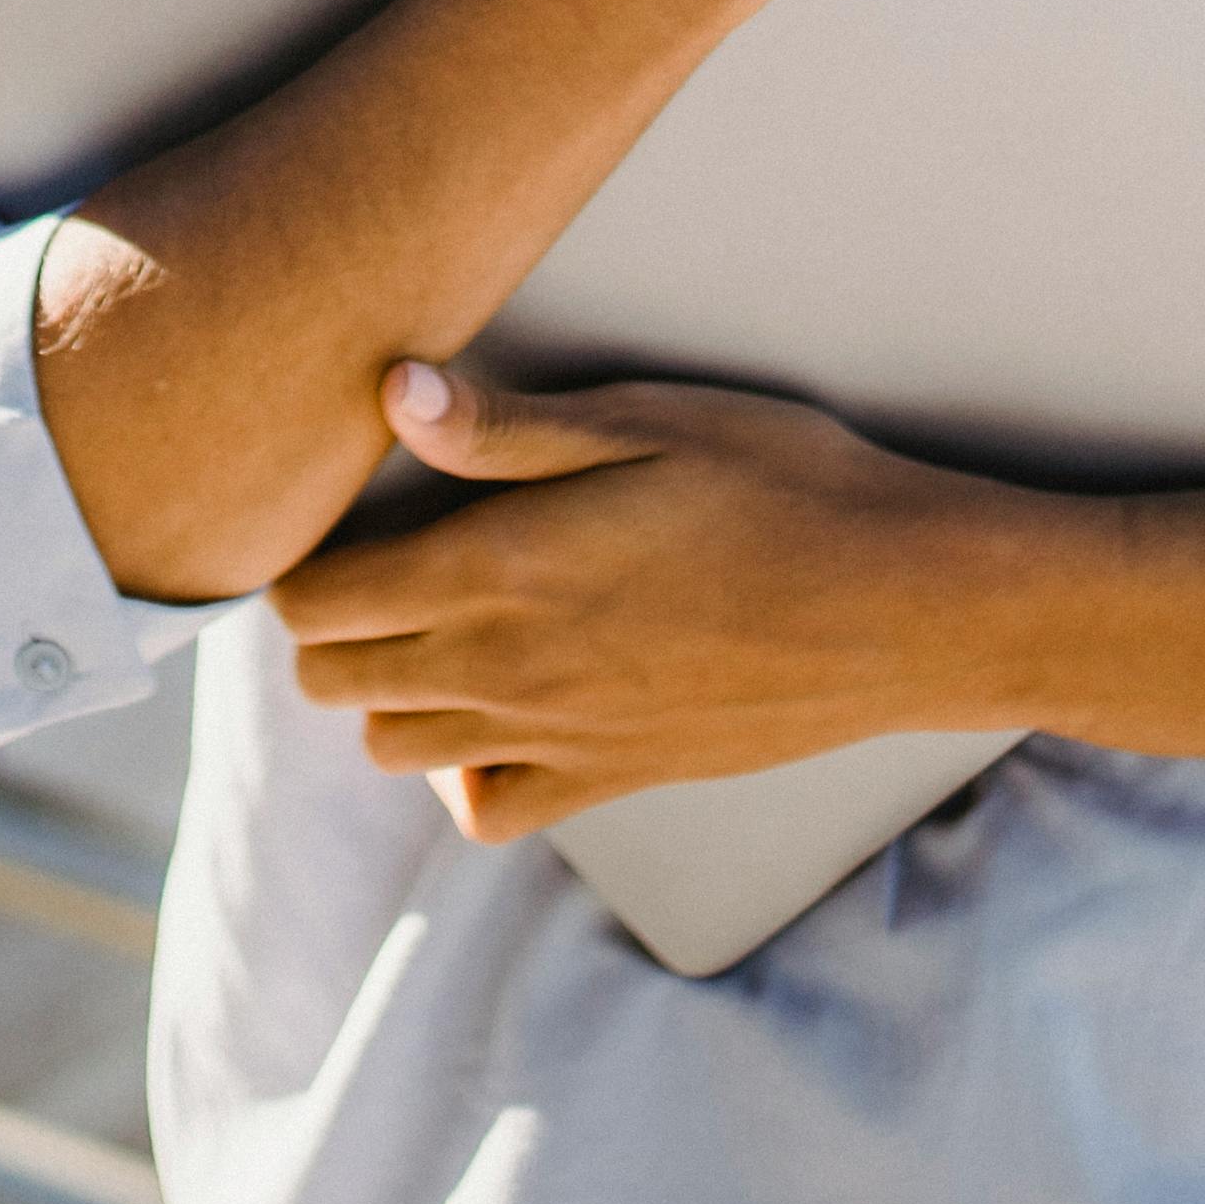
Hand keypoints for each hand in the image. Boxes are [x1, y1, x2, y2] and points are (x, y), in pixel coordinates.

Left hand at [270, 357, 1037, 838]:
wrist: (903, 605)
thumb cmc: (782, 486)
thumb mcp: (644, 421)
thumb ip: (503, 425)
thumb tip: (389, 390)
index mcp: (495, 572)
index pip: (314, 601)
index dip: (301, 559)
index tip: (341, 514)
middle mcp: (505, 670)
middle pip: (330, 681)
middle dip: (329, 624)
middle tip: (381, 560)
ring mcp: (555, 737)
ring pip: (392, 747)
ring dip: (391, 692)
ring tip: (441, 625)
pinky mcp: (609, 780)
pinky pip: (487, 813)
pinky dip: (468, 772)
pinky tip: (504, 708)